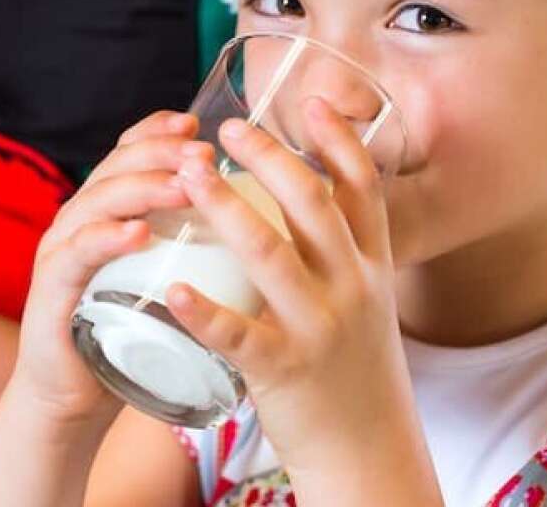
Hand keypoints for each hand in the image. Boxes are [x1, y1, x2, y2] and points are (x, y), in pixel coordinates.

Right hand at [9, 111, 211, 427]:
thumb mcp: (161, 275)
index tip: (197, 123)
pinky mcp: (52, 290)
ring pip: (98, 200)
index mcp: (106, 209)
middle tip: (205, 153)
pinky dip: (107, 238)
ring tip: (184, 185)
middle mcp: (79, 219)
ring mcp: (62, 250)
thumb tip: (252, 215)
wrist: (75, 395)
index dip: (159, 131)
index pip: (128, 152)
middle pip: (117, 166)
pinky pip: (78, 253)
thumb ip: (188, 242)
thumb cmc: (128, 332)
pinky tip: (137, 233)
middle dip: (162, 152)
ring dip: (143, 188)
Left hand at [167, 101, 424, 477]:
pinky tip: (174, 289)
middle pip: (312, 205)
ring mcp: (319, 328)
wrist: (367, 447)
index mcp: (372, 265)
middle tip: (227, 128)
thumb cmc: (352, 363)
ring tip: (189, 176)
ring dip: (227, 208)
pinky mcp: (285, 370)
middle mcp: (353, 288)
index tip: (309, 99)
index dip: (338, 140)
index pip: (363, 189)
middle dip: (269, 158)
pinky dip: (205, 311)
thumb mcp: (364, 297)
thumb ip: (340, 247)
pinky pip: (239, 336)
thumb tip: (303, 183)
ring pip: (272, 255)